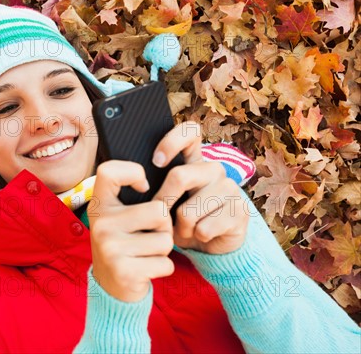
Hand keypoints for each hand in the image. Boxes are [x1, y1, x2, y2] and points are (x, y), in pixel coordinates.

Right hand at [88, 160, 174, 302]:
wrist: (110, 288)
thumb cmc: (123, 244)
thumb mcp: (116, 218)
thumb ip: (131, 198)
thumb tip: (168, 179)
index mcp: (99, 205)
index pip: (109, 171)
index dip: (133, 172)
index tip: (144, 187)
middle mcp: (101, 224)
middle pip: (159, 211)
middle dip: (165, 226)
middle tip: (150, 236)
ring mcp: (110, 248)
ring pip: (166, 240)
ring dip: (164, 250)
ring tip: (146, 253)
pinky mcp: (124, 271)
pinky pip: (166, 263)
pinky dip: (163, 268)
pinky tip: (146, 269)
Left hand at [152, 122, 248, 254]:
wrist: (211, 245)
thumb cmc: (182, 220)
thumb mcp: (167, 201)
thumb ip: (156, 187)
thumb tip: (137, 182)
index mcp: (195, 160)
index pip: (189, 132)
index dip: (171, 142)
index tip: (156, 162)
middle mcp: (214, 169)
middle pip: (179, 176)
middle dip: (163, 201)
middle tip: (161, 215)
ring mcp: (230, 188)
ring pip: (188, 211)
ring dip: (180, 227)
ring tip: (185, 228)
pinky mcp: (240, 211)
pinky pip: (204, 228)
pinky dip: (196, 237)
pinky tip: (202, 235)